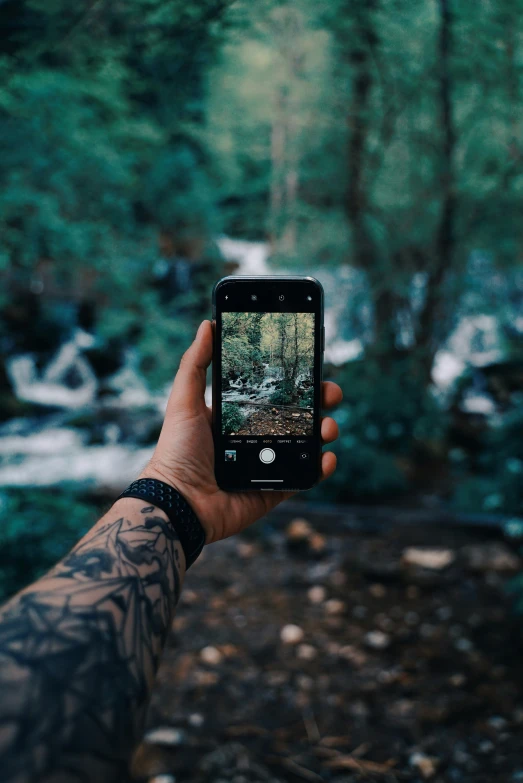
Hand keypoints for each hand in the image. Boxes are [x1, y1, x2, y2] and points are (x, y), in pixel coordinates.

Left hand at [141, 320, 341, 543]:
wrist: (179, 502)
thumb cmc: (177, 451)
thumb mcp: (184, 401)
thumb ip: (195, 364)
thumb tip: (207, 324)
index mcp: (237, 416)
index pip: (273, 392)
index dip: (295, 380)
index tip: (313, 366)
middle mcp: (255, 438)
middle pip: (298, 415)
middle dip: (319, 402)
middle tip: (330, 394)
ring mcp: (268, 464)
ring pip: (307, 443)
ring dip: (325, 431)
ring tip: (328, 427)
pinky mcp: (275, 489)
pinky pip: (305, 477)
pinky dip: (321, 467)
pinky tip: (327, 457)